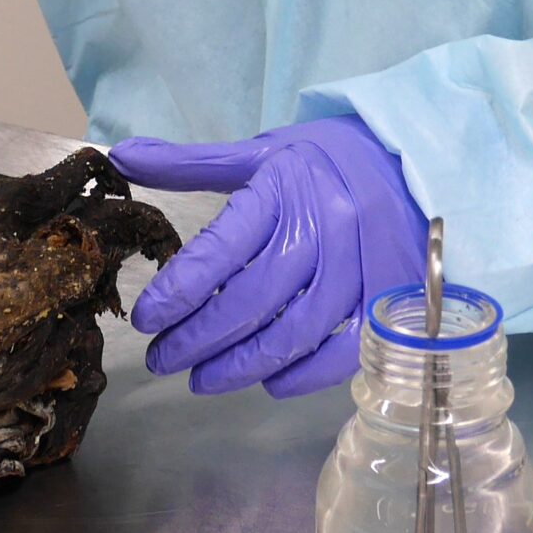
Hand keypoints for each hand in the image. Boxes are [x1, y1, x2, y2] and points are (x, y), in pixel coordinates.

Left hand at [110, 115, 425, 398]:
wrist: (410, 159)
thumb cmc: (326, 159)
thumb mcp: (260, 150)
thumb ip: (190, 162)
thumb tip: (122, 156)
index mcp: (284, 188)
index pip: (220, 250)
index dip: (178, 292)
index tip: (146, 319)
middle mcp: (324, 228)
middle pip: (252, 300)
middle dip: (197, 338)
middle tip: (161, 358)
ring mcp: (359, 267)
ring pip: (293, 333)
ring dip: (240, 366)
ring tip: (200, 380)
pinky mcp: (388, 297)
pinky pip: (343, 350)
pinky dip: (303, 375)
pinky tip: (268, 382)